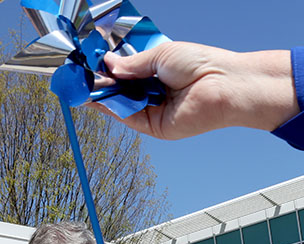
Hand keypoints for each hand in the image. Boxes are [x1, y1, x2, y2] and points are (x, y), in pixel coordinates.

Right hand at [96, 43, 296, 139]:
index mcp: (158, 74)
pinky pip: (128, 118)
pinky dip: (112, 109)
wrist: (221, 84)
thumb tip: (107, 65)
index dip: (110, 71)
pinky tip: (98, 98)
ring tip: (85, 85)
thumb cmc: (200, 64)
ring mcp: (154, 111)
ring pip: (121, 105)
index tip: (91, 65)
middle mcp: (155, 93)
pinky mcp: (154, 127)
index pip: (127, 74)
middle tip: (82, 76)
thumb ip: (131, 64)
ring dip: (103, 96)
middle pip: (122, 91)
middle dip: (102, 84)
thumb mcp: (159, 55)